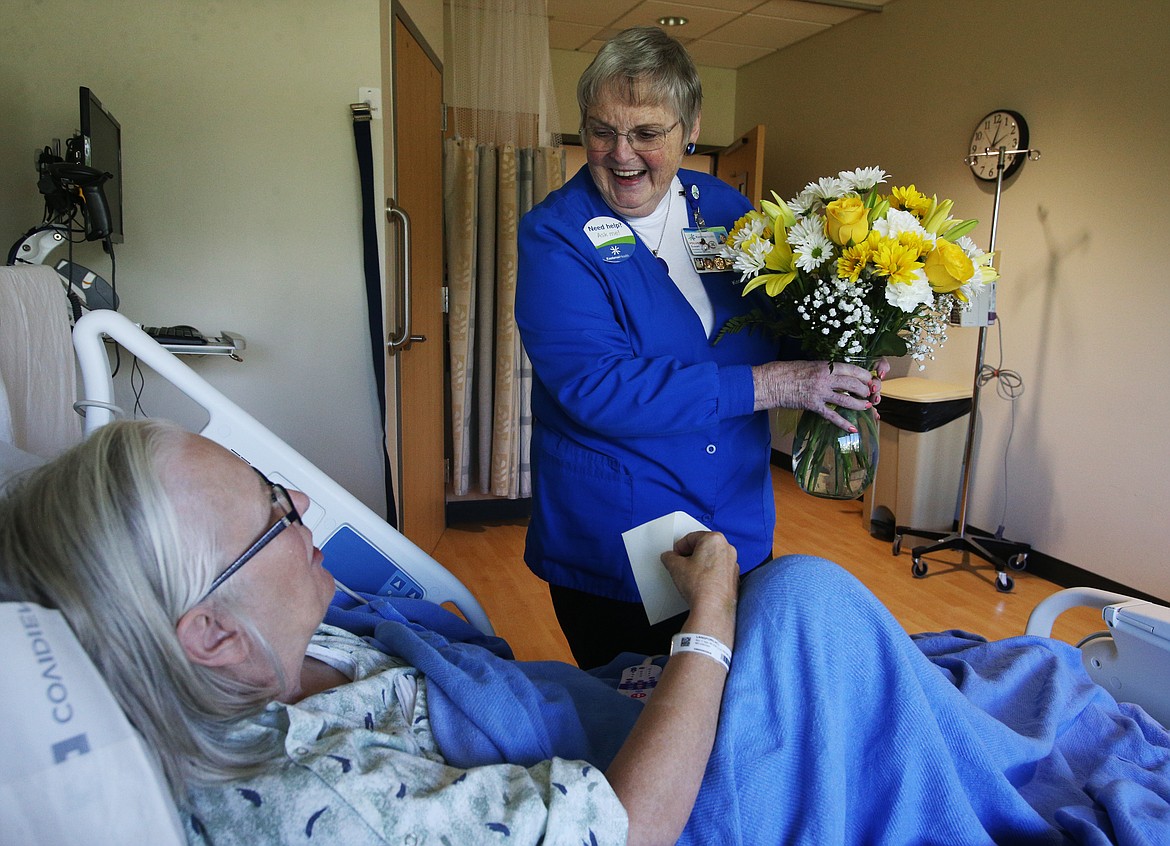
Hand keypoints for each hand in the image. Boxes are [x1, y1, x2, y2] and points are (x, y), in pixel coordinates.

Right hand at [661, 531, 737, 638]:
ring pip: (713, 558)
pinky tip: (700, 583)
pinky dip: (710, 573)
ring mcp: (733, 563)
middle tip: (681, 563)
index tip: (675, 554)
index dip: (679, 546)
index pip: (691, 537)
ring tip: (690, 575)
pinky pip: (719, 570)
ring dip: (701, 563)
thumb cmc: (701, 586)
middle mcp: (727, 548)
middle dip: (691, 554)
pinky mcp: (734, 577)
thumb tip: (669, 558)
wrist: (713, 608)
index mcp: (714, 539)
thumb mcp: (675, 567)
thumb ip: (670, 557)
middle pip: (704, 546)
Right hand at [752, 358, 889, 431]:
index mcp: (825, 366)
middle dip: (865, 390)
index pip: (852, 370)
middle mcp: (824, 379)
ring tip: (866, 407)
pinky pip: (831, 415)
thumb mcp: (809, 365)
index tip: (870, 379)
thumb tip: (837, 374)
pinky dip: (843, 423)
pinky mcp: (812, 406)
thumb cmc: (787, 371)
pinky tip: (852, 428)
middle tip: (870, 394)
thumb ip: (824, 369)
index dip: (864, 376)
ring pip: (845, 400)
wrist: (771, 382)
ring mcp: (819, 393)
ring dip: (859, 404)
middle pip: (852, 384)